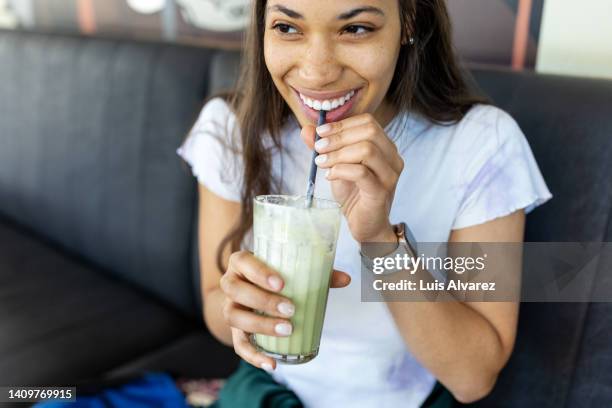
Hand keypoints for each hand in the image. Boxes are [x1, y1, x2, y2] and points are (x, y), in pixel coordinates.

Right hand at [220, 250, 350, 370]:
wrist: (255, 292)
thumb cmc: (278, 276)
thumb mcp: (294, 271)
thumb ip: (319, 273)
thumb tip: (346, 279)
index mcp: (241, 263)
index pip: (242, 261)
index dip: (259, 273)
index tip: (282, 284)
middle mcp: (231, 283)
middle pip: (236, 290)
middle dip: (262, 300)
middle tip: (290, 309)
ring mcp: (230, 307)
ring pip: (234, 316)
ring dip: (260, 325)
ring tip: (287, 329)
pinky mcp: (234, 330)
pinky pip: (238, 345)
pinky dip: (254, 356)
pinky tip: (271, 363)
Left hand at [301, 113, 402, 242]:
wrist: (365, 225)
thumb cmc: (354, 194)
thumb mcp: (336, 166)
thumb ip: (324, 147)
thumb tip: (305, 129)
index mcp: (385, 147)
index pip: (368, 122)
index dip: (342, 124)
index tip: (320, 133)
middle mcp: (392, 158)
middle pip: (369, 132)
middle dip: (339, 137)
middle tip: (319, 148)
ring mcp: (389, 175)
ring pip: (367, 150)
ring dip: (338, 154)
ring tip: (322, 163)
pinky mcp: (381, 192)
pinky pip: (361, 173)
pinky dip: (341, 170)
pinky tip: (329, 176)